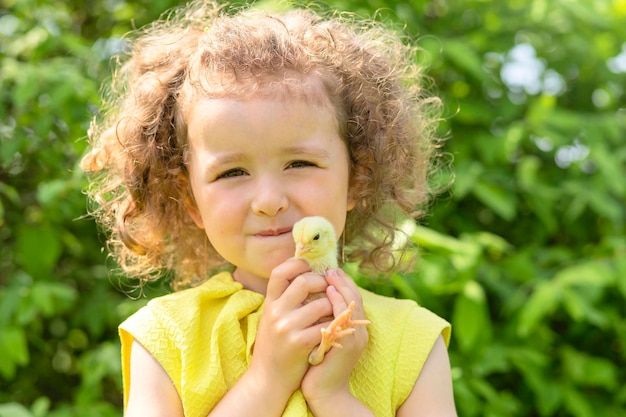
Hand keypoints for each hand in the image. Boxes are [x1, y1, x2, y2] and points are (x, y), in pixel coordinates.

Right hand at [248, 259, 333, 394]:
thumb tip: (304, 275)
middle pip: (304, 282)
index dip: (297, 263)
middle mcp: (276, 312)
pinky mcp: (300, 343)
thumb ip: (284, 300)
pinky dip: (334, 325)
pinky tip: (335, 328)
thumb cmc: (274, 348)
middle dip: (322, 282)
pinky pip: (326, 326)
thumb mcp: (271, 319)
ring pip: (321, 304)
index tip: (310, 266)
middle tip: (329, 288)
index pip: (279, 272)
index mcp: (269, 304)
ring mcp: (287, 327)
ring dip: (333, 305)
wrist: (267, 380)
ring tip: (335, 309)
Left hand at [301, 269, 368, 403]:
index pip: (351, 299)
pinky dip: (338, 301)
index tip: (330, 271)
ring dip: (341, 287)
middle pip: (355, 298)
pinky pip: (345, 317)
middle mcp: (358, 332)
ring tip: (328, 275)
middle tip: (331, 268)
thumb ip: (323, 319)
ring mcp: (355, 338)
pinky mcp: (349, 344)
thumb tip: (312, 298)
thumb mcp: (323, 337)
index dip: (343, 284)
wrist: (323, 393)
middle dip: (343, 281)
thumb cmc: (318, 365)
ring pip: (352, 305)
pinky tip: (328, 292)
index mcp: (353, 329)